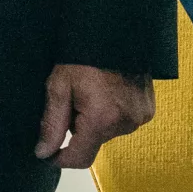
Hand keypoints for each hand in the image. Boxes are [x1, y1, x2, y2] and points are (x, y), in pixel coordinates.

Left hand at [35, 64, 155, 168]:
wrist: (118, 32)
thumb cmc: (83, 56)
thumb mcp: (59, 86)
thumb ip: (51, 123)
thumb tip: (43, 153)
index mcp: (101, 120)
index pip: (80, 158)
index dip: (60, 159)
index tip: (48, 153)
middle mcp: (125, 125)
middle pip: (93, 142)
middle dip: (78, 128)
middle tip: (73, 99)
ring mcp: (140, 118)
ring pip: (108, 132)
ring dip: (95, 120)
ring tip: (92, 92)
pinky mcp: (148, 110)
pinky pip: (123, 121)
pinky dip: (112, 113)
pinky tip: (108, 91)